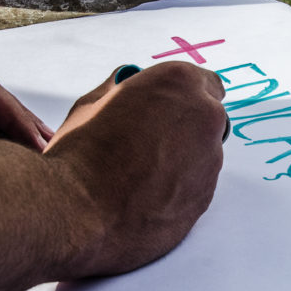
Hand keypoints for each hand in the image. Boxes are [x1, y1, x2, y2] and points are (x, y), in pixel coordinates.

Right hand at [44, 61, 226, 275]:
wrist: (79, 210)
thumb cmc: (82, 154)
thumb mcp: (94, 103)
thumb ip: (122, 92)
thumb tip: (125, 89)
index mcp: (180, 83)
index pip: (204, 81)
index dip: (184, 96)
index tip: (171, 105)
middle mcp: (205, 117)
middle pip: (207, 117)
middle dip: (186, 126)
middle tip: (152, 140)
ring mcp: (211, 158)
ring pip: (204, 154)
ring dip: (183, 159)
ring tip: (141, 174)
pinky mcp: (206, 196)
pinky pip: (197, 185)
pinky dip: (179, 188)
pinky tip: (146, 195)